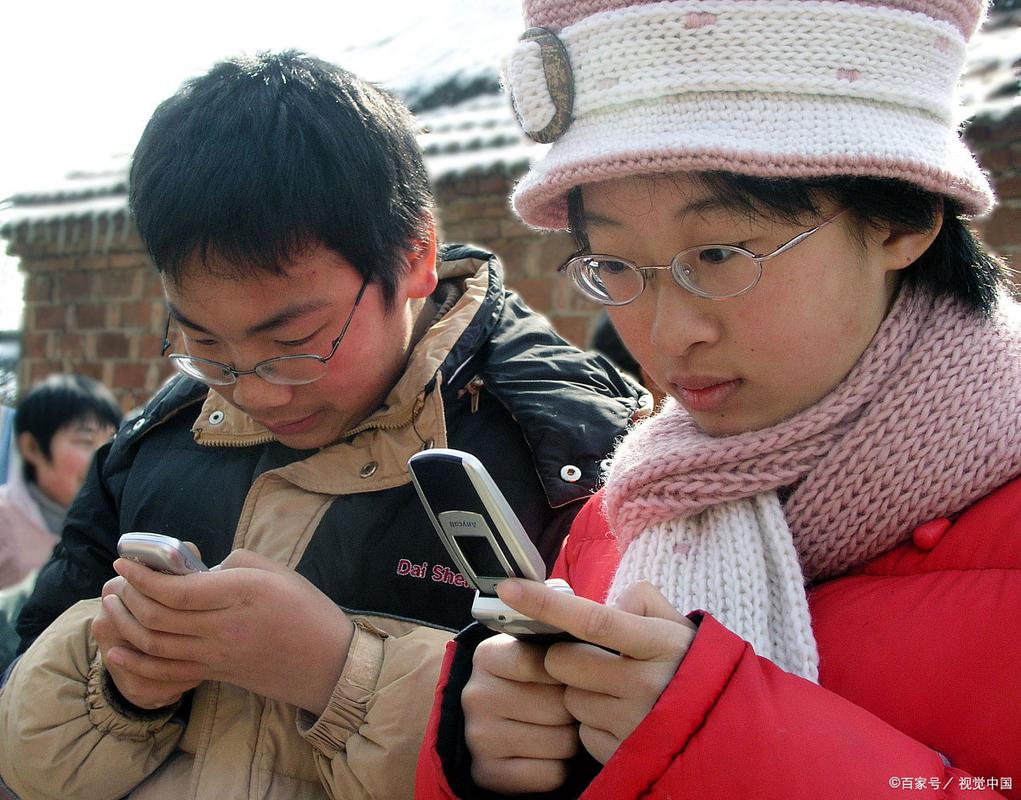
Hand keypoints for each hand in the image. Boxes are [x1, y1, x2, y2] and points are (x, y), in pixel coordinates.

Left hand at [94, 548, 353, 714]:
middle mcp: (225, 628)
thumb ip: (237, 562)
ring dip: (126, 623)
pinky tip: (118, 649)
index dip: (143, 577)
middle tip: (117, 580)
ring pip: (155, 644)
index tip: (124, 563)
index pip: (178, 590)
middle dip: (129, 597)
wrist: (329, 664)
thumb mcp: (280, 573)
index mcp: (243, 595)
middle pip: (158, 617)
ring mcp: (218, 656)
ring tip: (113, 604)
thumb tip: (200, 568)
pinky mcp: (216, 674)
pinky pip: (165, 672)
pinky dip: (136, 662)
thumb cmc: (309, 611)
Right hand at [462, 634, 579, 793]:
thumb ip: (553, 631)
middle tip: (568, 705)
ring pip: (559, 742)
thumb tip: (582, 601)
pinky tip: (548, 754)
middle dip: (573, 708)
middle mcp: (476, 695)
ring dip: (570, 738)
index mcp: (487, 656)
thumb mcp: (531, 649)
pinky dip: (558, 767)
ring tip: (559, 728)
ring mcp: (479, 737)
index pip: (542, 661)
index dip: (566, 671)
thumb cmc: (527, 681)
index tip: (570, 673)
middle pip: (557, 706)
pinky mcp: (488, 773)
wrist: (490, 726)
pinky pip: (550, 774)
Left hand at [495, 579, 695, 764]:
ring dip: (581, 693)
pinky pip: (582, 731)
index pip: (592, 619)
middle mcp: (646, 684)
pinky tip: (620, 719)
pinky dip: (593, 724)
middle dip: (569, 659)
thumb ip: (640, 601)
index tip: (509, 588)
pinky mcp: (622, 754)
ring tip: (618, 693)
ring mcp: (633, 722)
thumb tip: (606, 605)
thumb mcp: (675, 626)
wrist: (725, 731)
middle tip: (598, 660)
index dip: (546, 604)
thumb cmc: (688, 667)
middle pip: (564, 662)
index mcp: (658, 643)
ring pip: (569, 698)